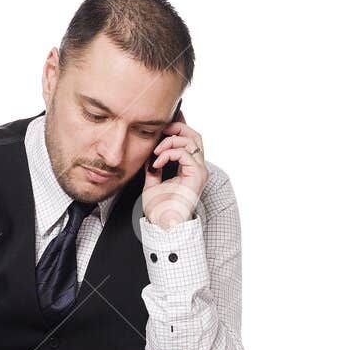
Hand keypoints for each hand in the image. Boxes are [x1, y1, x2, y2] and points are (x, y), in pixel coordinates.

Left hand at [142, 111, 208, 228]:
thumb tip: (150, 155)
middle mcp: (197, 167)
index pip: (188, 141)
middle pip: (194, 135)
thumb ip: (153, 168)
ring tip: (156, 151)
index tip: (161, 125)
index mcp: (188, 168)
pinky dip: (169, 153)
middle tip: (161, 130)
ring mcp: (199, 170)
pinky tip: (157, 162)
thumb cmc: (159, 209)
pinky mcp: (197, 175)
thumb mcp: (152, 183)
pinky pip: (185, 153)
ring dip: (170, 141)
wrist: (163, 224)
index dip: (177, 129)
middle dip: (177, 128)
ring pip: (191, 141)